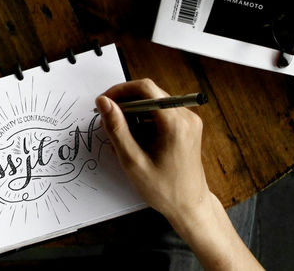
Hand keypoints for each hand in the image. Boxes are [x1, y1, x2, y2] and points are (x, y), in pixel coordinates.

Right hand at [95, 79, 210, 221]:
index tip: (105, 103)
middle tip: (108, 122)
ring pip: (154, 103)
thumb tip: (103, 102)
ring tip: (122, 138)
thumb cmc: (164, 189)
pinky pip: (162, 114)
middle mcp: (186, 116)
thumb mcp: (133, 161)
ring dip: (134, 115)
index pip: (145, 88)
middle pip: (150, 94)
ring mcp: (189, 121)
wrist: (190, 206)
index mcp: (175, 123)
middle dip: (126, 104)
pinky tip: (136, 142)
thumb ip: (117, 129)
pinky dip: (145, 122)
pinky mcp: (187, 127)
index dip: (120, 91)